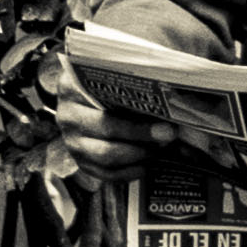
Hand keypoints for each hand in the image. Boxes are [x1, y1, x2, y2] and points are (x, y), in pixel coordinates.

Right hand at [48, 67, 235, 182]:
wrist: (98, 95)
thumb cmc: (116, 83)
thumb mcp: (123, 72)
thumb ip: (141, 77)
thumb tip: (180, 90)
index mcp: (73, 85)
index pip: (102, 100)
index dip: (135, 115)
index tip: (165, 120)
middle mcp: (67, 114)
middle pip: (106, 129)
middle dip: (142, 135)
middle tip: (170, 135)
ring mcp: (72, 141)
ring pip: (106, 156)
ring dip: (139, 154)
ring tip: (162, 148)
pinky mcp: (81, 162)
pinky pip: (106, 174)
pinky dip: (130, 172)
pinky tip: (149, 164)